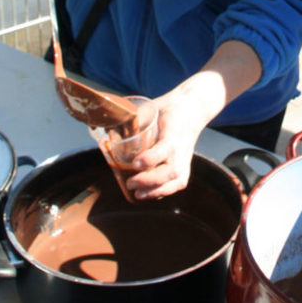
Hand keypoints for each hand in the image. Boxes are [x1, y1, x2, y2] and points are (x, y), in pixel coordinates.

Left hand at [125, 72, 226, 198]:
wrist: (193, 110)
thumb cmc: (168, 109)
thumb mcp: (152, 107)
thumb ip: (133, 118)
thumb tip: (108, 126)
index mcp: (173, 133)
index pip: (165, 149)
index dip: (150, 159)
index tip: (135, 162)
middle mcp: (182, 149)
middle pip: (171, 171)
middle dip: (150, 181)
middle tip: (130, 183)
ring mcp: (186, 159)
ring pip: (176, 181)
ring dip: (157, 191)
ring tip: (137, 195)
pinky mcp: (186, 166)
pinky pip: (177, 184)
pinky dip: (163, 192)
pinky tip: (149, 195)